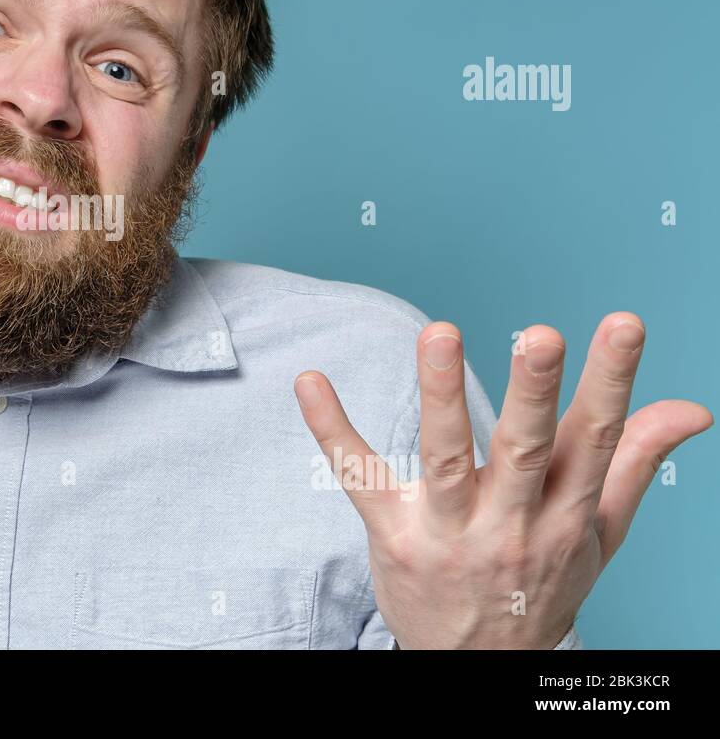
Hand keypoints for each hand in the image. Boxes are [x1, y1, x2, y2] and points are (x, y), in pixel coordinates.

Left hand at [294, 314, 711, 648]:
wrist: (478, 669)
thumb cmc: (539, 585)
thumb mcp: (598, 535)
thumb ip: (633, 463)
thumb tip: (689, 406)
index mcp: (567, 516)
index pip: (596, 441)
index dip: (612, 382)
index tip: (624, 324)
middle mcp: (512, 524)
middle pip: (525, 452)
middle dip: (534, 393)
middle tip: (541, 334)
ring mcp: (449, 532)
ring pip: (447, 460)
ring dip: (442, 396)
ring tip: (440, 335)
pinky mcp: (392, 535)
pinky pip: (359, 478)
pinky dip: (332, 429)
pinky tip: (310, 382)